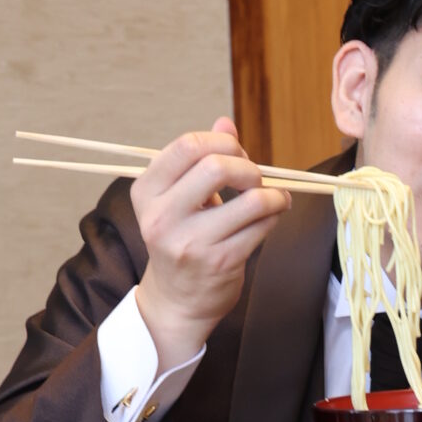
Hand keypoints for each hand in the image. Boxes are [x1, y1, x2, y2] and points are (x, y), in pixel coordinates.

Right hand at [133, 117, 289, 365]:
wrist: (176, 301)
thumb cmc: (181, 239)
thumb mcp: (179, 198)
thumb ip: (200, 158)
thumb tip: (226, 120)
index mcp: (146, 191)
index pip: (187, 145)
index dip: (222, 142)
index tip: (235, 154)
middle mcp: (162, 216)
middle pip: (217, 166)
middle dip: (248, 167)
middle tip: (254, 179)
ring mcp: (190, 242)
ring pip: (250, 199)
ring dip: (272, 195)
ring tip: (273, 199)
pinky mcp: (220, 262)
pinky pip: (262, 225)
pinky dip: (275, 215)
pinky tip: (271, 216)